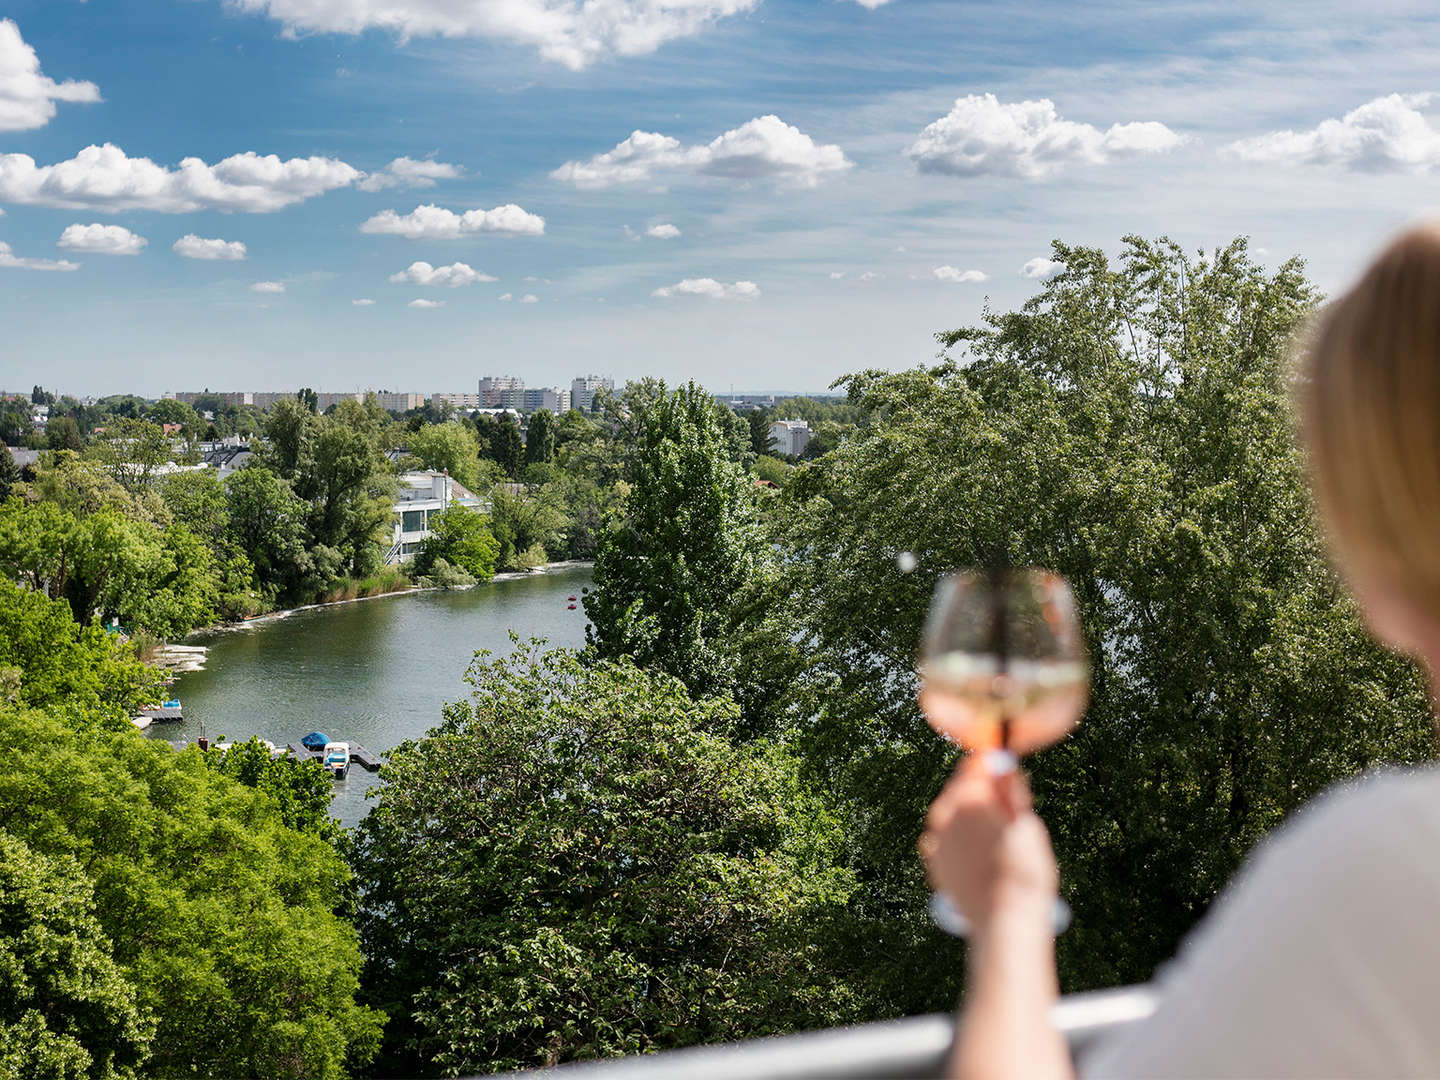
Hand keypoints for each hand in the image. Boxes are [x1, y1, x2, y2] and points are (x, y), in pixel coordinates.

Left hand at [920, 757, 1058, 932]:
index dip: (994, 770)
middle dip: (981, 795)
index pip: (976, 766)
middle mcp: (944, 815)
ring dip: (969, 819)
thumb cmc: (1023, 872)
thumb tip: (1004, 765)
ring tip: (996, 841)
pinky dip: (959, 842)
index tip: (1009, 782)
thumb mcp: (1026, 825)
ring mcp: (936, 840)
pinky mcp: (934, 863)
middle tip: (1007, 816)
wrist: (1004, 922)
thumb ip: (1011, 792)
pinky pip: (946, 840)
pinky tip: (980, 857)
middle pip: (961, 790)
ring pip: (952, 815)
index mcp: (968, 798)